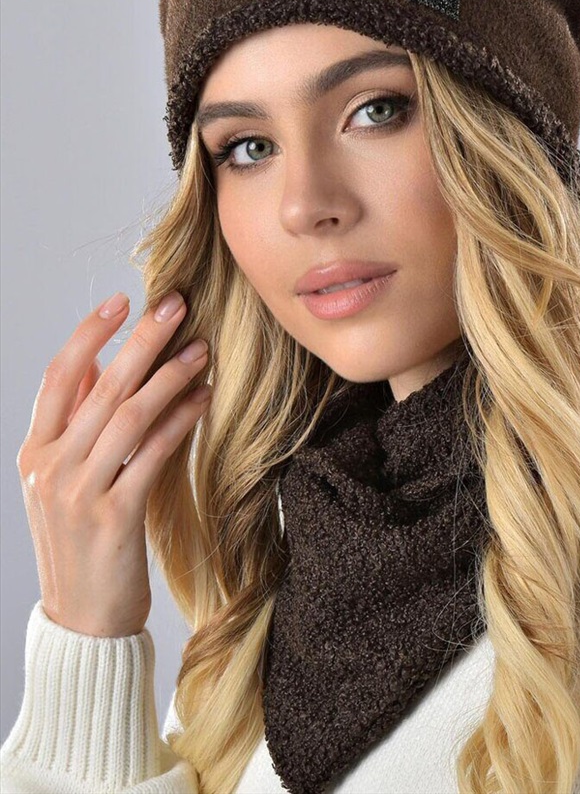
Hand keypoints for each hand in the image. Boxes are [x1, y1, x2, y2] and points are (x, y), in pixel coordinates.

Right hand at [16, 290, 211, 636]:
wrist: (83, 620)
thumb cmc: (80, 542)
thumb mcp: (61, 481)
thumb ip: (73, 425)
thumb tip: (91, 365)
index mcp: (34, 452)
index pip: (58, 377)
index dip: (89, 334)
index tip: (120, 300)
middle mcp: (50, 467)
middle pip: (100, 386)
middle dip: (142, 339)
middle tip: (176, 303)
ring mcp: (79, 493)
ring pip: (129, 415)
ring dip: (170, 375)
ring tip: (202, 348)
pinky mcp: (115, 518)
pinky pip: (153, 454)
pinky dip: (181, 420)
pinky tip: (204, 398)